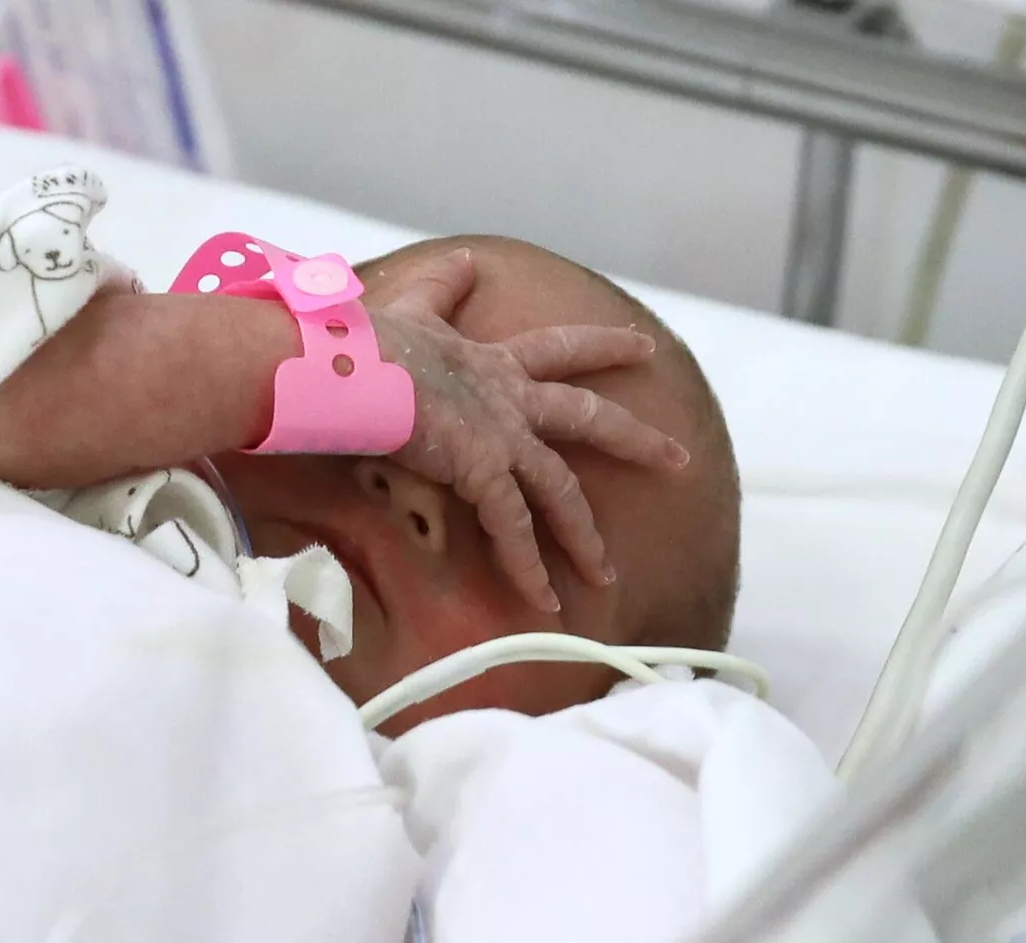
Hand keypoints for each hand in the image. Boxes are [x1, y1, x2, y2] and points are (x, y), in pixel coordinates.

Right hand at [367, 247, 690, 611]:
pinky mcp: (481, 468)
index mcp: (490, 361)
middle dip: (636, 438)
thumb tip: (466, 259)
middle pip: (588, 418)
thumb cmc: (363, 340)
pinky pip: (514, 528)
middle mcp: (508, 397)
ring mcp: (499, 434)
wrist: (345, 363)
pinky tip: (546, 601)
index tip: (644, 346)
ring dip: (583, 536)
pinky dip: (529, 569)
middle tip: (679, 458)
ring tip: (608, 574)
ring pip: (560, 490)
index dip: (602, 346)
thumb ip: (441, 287)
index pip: (559, 348)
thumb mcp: (412, 307)